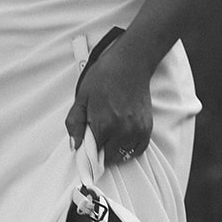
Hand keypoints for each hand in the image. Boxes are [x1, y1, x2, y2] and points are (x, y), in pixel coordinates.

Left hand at [65, 41, 152, 165]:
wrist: (129, 64)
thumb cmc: (105, 77)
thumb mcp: (82, 98)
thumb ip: (74, 124)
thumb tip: (75, 145)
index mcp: (103, 124)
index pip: (93, 154)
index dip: (88, 151)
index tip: (87, 147)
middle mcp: (122, 131)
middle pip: (108, 158)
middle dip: (101, 150)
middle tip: (98, 135)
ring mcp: (136, 131)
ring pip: (123, 156)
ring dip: (115, 149)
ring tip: (110, 133)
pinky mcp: (147, 128)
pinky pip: (138, 150)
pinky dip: (129, 148)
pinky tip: (122, 136)